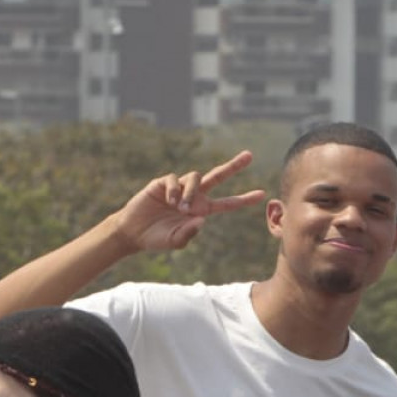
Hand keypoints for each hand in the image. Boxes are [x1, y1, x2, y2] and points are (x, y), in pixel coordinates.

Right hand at [110, 151, 266, 253]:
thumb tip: (200, 219)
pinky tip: (169, 201)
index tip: (263, 194)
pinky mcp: (163, 183)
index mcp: (202, 210)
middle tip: (250, 155)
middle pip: (218, 176)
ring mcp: (179, 187)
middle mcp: (194, 196)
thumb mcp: (176, 241)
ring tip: (179, 208)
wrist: (133, 232)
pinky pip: (174, 179)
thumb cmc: (157, 238)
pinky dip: (174, 190)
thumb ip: (189, 233)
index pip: (228, 203)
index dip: (244, 199)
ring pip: (195, 177)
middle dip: (234, 166)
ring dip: (191, 192)